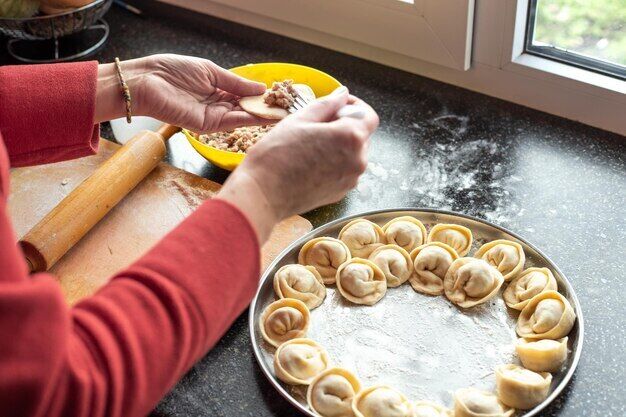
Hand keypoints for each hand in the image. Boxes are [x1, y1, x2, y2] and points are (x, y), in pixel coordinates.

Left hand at [95, 54, 269, 131]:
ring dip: (263, 115)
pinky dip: (251, 120)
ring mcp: (213, 117)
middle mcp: (216, 105)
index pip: (243, 94)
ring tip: (283, 113)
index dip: (260, 95)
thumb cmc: (171, 71)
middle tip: (287, 107)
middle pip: (246, 108)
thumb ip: (235, 82)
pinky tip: (267, 116)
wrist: (147, 82)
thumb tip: (260, 88)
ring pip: (243, 117)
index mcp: (216, 89)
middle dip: (266, 107)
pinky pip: (233, 122)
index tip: (278, 95)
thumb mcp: (210, 71)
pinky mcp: (207, 125)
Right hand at [218, 87, 378, 241]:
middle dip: (345, 125)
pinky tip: (311, 162)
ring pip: (353, 154)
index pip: (367, 115)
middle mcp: (358, 160)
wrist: (263, 194)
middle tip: (317, 124)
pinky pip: (344, 171)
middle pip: (362, 135)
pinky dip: (334, 162)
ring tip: (311, 144)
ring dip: (339, 145)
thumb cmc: (277, 154)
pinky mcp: (341, 193)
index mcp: (350, 137)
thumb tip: (342, 94)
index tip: (337, 105)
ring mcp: (351, 179)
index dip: (354, 106)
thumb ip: (327, 104)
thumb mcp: (300, 119)